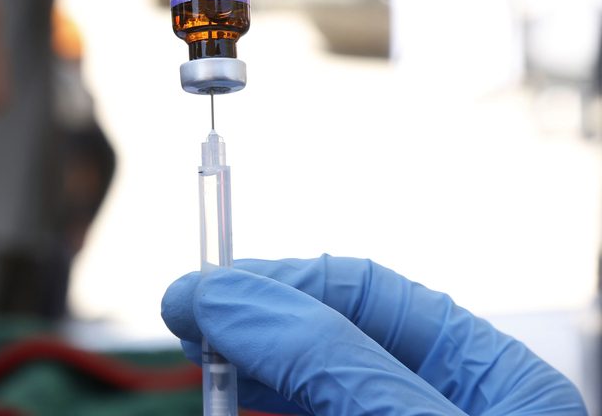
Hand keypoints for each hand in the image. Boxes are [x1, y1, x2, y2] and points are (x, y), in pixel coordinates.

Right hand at [161, 256, 585, 414]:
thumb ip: (332, 363)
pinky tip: (237, 402)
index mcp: (497, 382)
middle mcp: (454, 403)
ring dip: (249, 367)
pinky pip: (310, 415)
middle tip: (185, 320)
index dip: (274, 281)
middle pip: (332, 335)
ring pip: (315, 383)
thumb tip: (234, 297)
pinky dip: (265, 409)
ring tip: (201, 363)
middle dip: (252, 321)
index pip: (364, 292)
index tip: (200, 292)